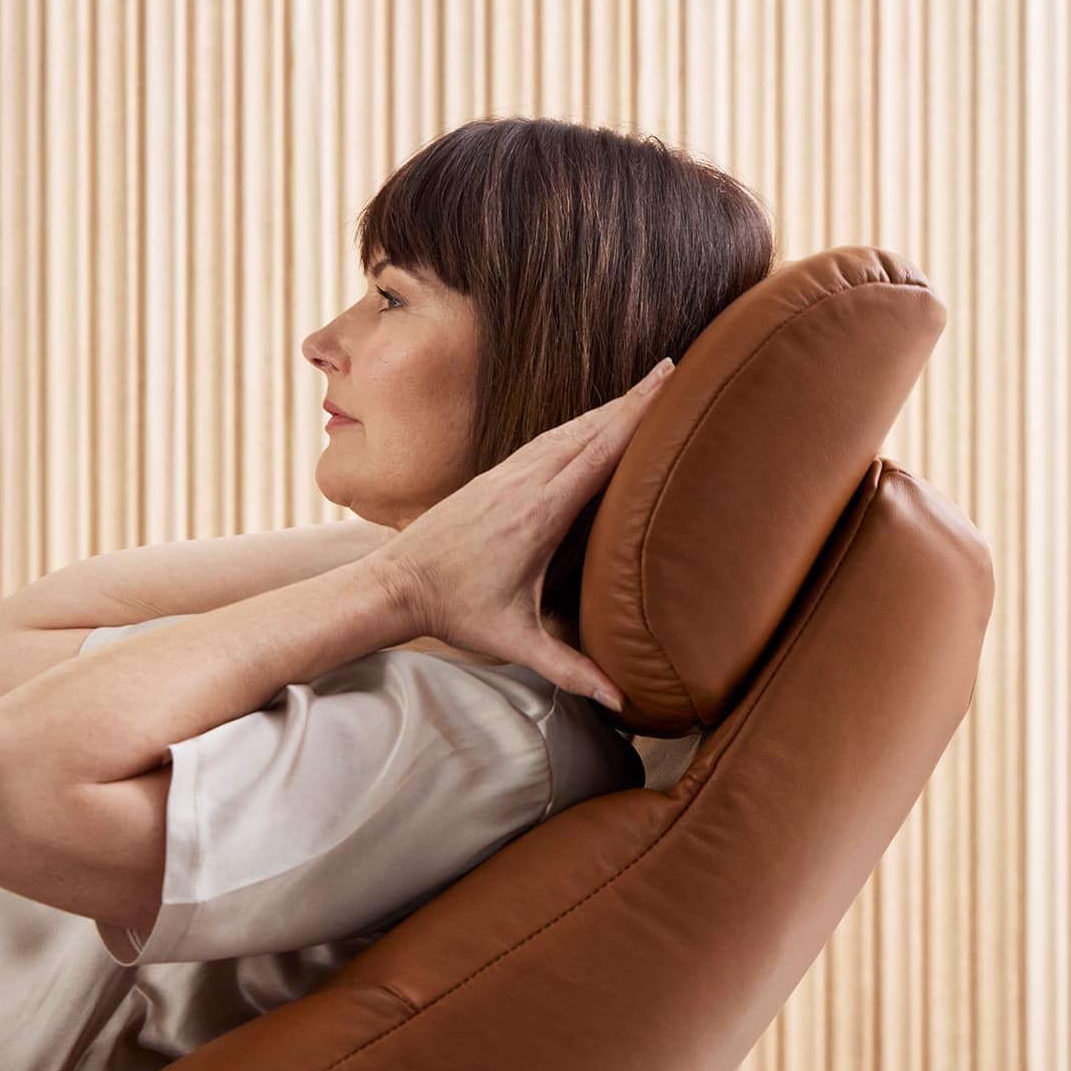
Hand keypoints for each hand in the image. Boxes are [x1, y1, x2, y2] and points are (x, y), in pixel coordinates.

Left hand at [368, 357, 674, 709]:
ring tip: (647, 386)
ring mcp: (506, 474)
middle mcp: (524, 483)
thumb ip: (569, 669)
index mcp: (538, 513)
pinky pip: (545, 440)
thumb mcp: (514, 642)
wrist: (395, 584)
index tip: (669, 384)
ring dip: (607, 407)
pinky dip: (577, 424)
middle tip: (675, 366)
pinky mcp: (493, 476)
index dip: (636, 417)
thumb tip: (619, 704)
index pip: (598, 453)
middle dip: (634, 398)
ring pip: (567, 429)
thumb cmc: (455, 612)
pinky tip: (592, 420)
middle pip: (589, 429)